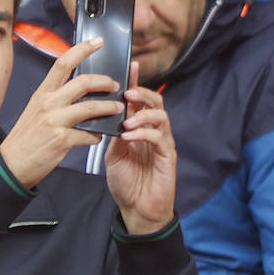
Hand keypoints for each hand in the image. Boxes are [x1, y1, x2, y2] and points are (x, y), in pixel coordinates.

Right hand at [0, 38, 121, 189]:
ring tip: (118, 108)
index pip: (63, 63)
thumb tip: (80, 90)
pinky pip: (89, 134)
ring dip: (110, 107)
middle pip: (83, 82)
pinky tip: (98, 136)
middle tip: (115, 85)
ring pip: (91, 107)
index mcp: (42, 94)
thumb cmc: (26, 138)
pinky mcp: (62, 140)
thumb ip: (55, 98)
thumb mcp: (36, 110)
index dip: (82, 49)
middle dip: (105, 81)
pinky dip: (97, 135)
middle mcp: (48, 104)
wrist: (12, 163)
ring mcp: (55, 121)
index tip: (98, 42)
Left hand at [104, 62, 176, 234]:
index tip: (129, 65)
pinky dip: (144, 134)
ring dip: (142, 114)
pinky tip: (129, 136)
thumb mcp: (113, 153)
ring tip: (127, 120)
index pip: (138, 100)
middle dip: (142, 92)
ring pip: (161, 116)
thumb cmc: (126, 182)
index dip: (135, 82)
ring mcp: (162, 143)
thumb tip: (105, 113)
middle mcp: (153, 132)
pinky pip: (160, 138)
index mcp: (138, 128)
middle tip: (127, 91)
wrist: (137, 209)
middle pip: (155, 102)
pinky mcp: (168, 156)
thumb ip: (112, 133)